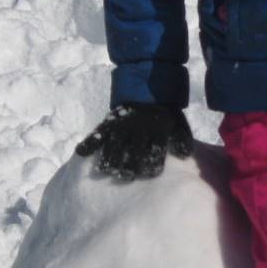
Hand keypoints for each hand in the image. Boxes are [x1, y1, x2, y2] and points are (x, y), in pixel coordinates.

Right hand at [75, 104, 192, 180]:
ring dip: (110, 161)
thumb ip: (183, 140)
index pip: (154, 152)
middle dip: (129, 167)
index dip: (152, 166)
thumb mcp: (179, 124)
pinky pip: (95, 135)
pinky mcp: (108, 124)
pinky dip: (88, 144)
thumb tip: (184, 154)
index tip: (150, 173)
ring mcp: (121, 127)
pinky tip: (82, 153)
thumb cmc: (165, 115)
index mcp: (157, 130)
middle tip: (127, 176)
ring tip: (109, 170)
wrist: (149, 91)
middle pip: (131, 153)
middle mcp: (137, 129)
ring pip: (112, 148)